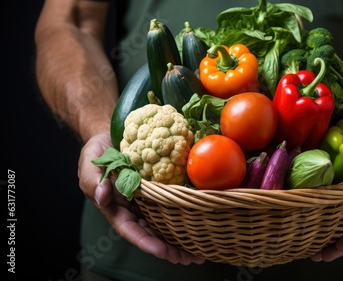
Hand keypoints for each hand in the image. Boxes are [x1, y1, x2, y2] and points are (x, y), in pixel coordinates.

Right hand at [78, 132, 204, 264]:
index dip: (148, 243)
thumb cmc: (97, 152)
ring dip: (181, 238)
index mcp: (116, 208)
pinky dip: (185, 213)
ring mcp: (148, 200)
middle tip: (191, 258)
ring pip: (164, 223)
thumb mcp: (90, 164)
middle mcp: (133, 209)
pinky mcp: (159, 189)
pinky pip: (172, 203)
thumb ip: (93, 181)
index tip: (164, 252)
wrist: (111, 136)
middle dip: (170, 249)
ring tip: (199, 251)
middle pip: (152, 233)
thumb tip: (103, 196)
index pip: (132, 230)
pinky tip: (201, 221)